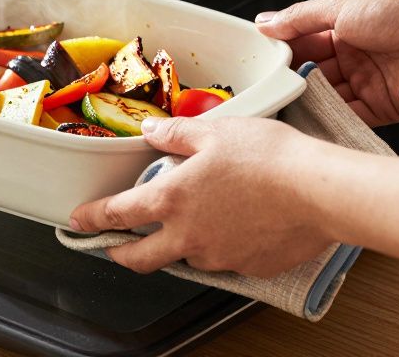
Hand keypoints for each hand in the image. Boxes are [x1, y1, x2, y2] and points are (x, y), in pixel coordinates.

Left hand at [68, 115, 330, 277]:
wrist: (319, 191)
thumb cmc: (269, 158)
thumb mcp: (214, 131)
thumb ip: (176, 134)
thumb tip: (153, 132)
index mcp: (172, 199)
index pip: (118, 213)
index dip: (93, 217)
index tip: (80, 220)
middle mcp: (189, 235)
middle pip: (140, 258)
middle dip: (120, 253)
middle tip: (114, 247)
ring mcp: (218, 256)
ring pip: (185, 257)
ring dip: (178, 244)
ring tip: (191, 221)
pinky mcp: (248, 267)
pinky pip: (224, 259)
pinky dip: (220, 246)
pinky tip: (235, 225)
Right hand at [255, 0, 398, 125]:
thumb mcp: (339, 6)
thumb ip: (299, 18)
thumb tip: (266, 23)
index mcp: (343, 29)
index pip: (303, 44)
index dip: (284, 54)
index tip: (262, 63)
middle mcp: (355, 57)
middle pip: (313, 74)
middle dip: (293, 81)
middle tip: (270, 88)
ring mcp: (367, 83)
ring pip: (327, 98)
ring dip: (309, 102)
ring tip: (287, 106)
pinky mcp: (381, 108)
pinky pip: (349, 118)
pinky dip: (330, 120)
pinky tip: (313, 119)